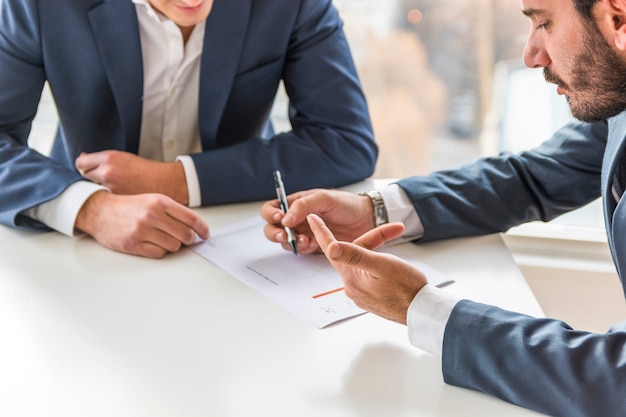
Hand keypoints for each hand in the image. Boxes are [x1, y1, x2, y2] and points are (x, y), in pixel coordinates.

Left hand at [75, 151, 189, 204]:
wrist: (165, 182)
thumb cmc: (146, 170)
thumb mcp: (124, 157)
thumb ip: (103, 159)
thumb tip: (84, 158)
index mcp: (109, 158)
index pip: (80, 163)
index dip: (84, 166)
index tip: (88, 169)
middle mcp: (107, 172)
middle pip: (84, 177)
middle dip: (90, 178)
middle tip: (100, 181)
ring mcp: (111, 188)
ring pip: (92, 190)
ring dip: (98, 190)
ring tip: (111, 189)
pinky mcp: (117, 201)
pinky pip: (103, 200)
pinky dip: (107, 199)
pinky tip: (116, 198)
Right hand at [75, 190, 208, 258]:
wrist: (100, 211)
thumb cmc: (128, 206)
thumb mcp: (152, 200)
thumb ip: (173, 212)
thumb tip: (194, 227)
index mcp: (160, 202)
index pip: (191, 218)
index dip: (202, 229)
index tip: (205, 234)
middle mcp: (152, 215)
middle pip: (185, 235)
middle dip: (188, 239)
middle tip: (184, 238)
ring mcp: (142, 230)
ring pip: (174, 246)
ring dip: (172, 245)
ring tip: (163, 239)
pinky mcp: (133, 244)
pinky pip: (159, 254)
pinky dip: (160, 251)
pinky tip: (153, 244)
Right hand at [261, 188, 374, 254]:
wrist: (367, 220)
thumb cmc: (347, 204)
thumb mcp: (324, 198)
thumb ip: (303, 206)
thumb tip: (284, 219)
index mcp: (296, 203)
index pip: (272, 208)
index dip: (271, 214)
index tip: (280, 218)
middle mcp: (296, 218)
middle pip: (272, 227)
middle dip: (275, 233)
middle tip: (285, 235)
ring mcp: (303, 233)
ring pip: (284, 241)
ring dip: (290, 242)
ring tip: (306, 240)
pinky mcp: (313, 246)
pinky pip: (299, 250)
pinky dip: (302, 249)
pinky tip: (313, 244)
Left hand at [307, 213, 426, 323]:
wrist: (422, 311)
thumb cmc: (407, 288)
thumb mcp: (381, 265)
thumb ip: (355, 256)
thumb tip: (332, 248)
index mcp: (350, 276)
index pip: (331, 248)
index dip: (321, 231)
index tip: (311, 217)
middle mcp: (352, 286)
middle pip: (354, 253)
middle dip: (372, 240)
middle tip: (394, 230)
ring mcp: (361, 293)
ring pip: (364, 263)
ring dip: (378, 254)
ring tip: (398, 258)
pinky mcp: (371, 297)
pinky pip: (369, 275)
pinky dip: (380, 266)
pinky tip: (393, 270)